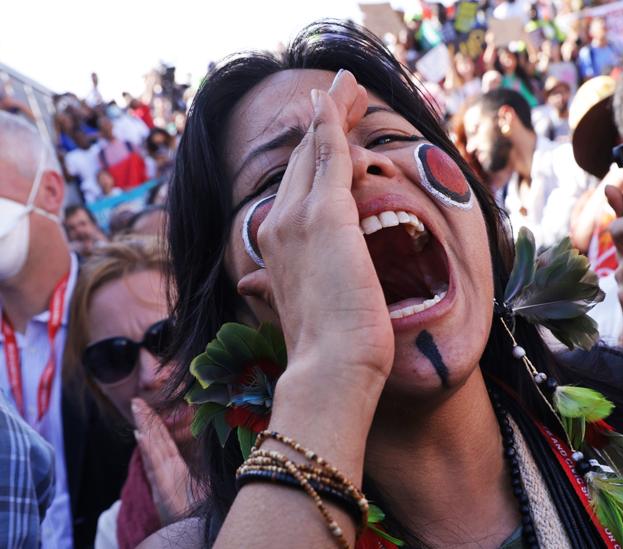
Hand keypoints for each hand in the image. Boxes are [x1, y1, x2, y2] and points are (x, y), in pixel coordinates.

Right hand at [131, 398, 191, 525]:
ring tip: (136, 409)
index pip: (164, 441)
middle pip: (154, 441)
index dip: (156, 424)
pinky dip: (147, 449)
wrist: (192, 528)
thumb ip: (199, 467)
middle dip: (145, 420)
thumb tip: (211, 446)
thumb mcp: (200, 483)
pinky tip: (140, 435)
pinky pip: (153, 465)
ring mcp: (162, 478)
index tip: (147, 407)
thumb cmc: (198, 509)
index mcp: (175, 468)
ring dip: (144, 427)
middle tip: (136, 400)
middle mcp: (166, 471)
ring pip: (152, 448)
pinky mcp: (162, 488)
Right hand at [237, 70, 394, 382]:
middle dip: (320, 125)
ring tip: (347, 85)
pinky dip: (335, 123)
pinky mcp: (327, 216)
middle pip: (301, 162)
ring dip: (332, 112)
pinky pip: (331, 155)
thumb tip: (252, 287)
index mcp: (275, 248)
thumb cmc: (325, 351)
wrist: (330, 369)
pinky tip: (341, 99)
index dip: (308, 159)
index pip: (294, 191)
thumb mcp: (297, 310)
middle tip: (338, 92)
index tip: (322, 134)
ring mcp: (299, 219)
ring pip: (315, 150)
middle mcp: (278, 226)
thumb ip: (275, 288)